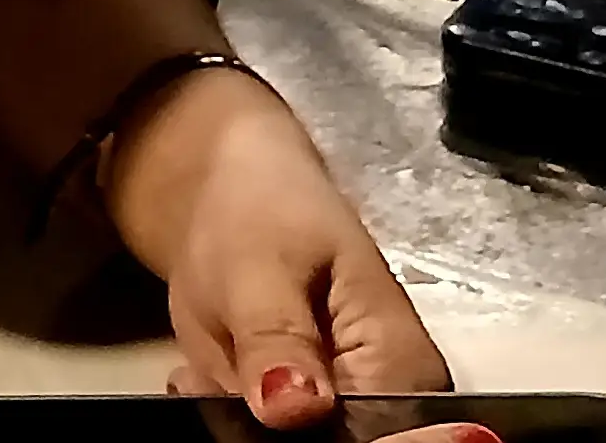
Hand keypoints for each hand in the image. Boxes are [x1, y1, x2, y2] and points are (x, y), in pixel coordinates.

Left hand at [102, 69, 450, 427]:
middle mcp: (390, 403)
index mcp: (404, 368)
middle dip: (265, 432)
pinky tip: (201, 373)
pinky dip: (225, 414)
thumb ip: (277, 338)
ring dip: (238, 424)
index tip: (261, 410)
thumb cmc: (257, 208)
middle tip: (219, 378)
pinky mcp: (305, 413)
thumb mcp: (258, 265)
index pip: (380, 440)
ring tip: (207, 367)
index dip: (319, 441)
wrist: (234, 188)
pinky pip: (264, 436)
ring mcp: (345, 411)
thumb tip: (295, 411)